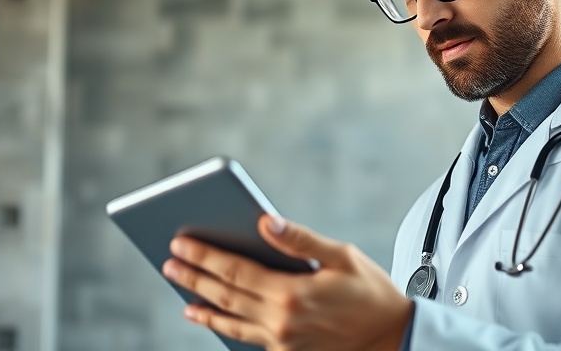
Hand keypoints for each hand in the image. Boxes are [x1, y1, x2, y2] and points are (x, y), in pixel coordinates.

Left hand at [162, 215, 413, 350]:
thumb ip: (300, 240)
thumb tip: (265, 221)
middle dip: (194, 276)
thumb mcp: (342, 257)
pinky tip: (209, 315)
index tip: (181, 242)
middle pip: (225, 295)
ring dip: (202, 304)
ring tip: (180, 290)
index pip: (236, 271)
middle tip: (170, 261)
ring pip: (230, 321)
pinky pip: (245, 338)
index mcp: (292, 293)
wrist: (390, 338)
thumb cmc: (370, 291)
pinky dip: (222, 326)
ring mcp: (281, 342)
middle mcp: (281, 321)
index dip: (206, 255)